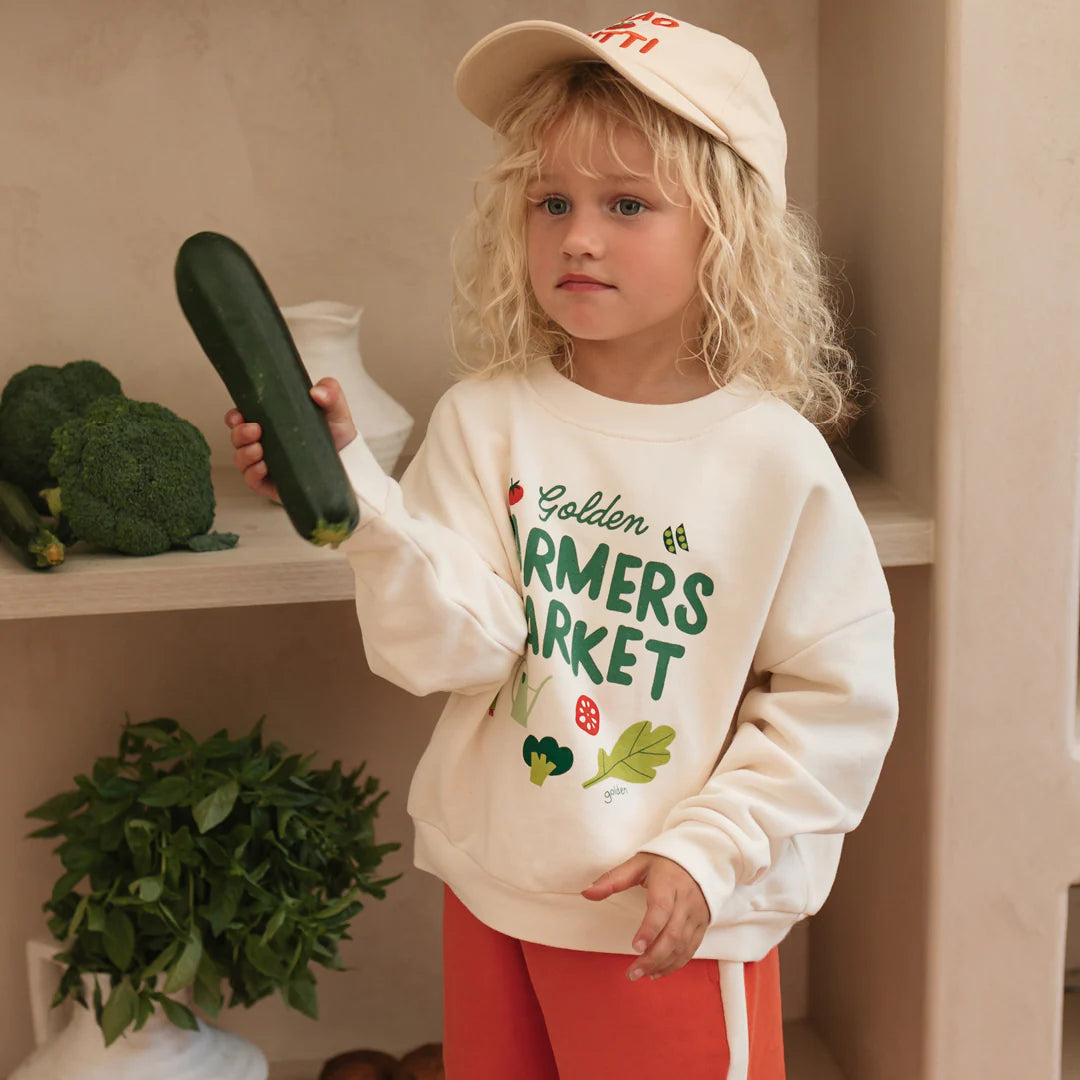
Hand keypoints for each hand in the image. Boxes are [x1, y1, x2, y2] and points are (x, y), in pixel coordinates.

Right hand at [225, 378, 357, 499]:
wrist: (349, 465)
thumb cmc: (336, 435)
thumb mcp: (336, 410)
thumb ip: (331, 392)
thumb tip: (316, 392)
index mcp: (271, 423)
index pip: (242, 418)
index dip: (235, 417)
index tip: (239, 415)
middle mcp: (264, 443)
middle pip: (238, 438)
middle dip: (240, 434)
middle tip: (255, 429)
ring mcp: (266, 465)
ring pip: (241, 459)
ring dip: (245, 453)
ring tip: (259, 450)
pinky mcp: (271, 485)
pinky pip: (253, 481)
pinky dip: (253, 473)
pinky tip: (263, 467)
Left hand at [582, 853, 708, 980]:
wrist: (700, 857)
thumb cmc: (664, 861)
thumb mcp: (638, 863)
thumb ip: (612, 879)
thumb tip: (586, 893)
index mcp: (668, 883)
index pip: (661, 909)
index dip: (649, 930)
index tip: (634, 947)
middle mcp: (686, 900)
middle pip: (672, 934)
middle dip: (652, 957)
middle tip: (632, 973)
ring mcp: (696, 913)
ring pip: (682, 946)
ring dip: (662, 964)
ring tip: (641, 974)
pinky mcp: (702, 924)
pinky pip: (691, 948)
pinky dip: (675, 964)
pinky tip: (658, 971)